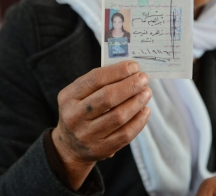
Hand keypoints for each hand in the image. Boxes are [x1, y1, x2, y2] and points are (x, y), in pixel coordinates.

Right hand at [52, 60, 151, 188]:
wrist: (70, 146)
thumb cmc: (82, 111)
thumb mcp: (80, 94)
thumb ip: (101, 81)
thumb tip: (131, 70)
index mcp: (68, 97)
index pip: (95, 79)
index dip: (118, 71)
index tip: (134, 66)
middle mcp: (74, 116)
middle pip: (108, 97)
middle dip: (130, 86)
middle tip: (144, 79)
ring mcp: (87, 135)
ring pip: (119, 116)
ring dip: (137, 102)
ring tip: (147, 92)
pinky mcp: (101, 149)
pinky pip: (125, 134)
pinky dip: (139, 120)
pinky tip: (145, 110)